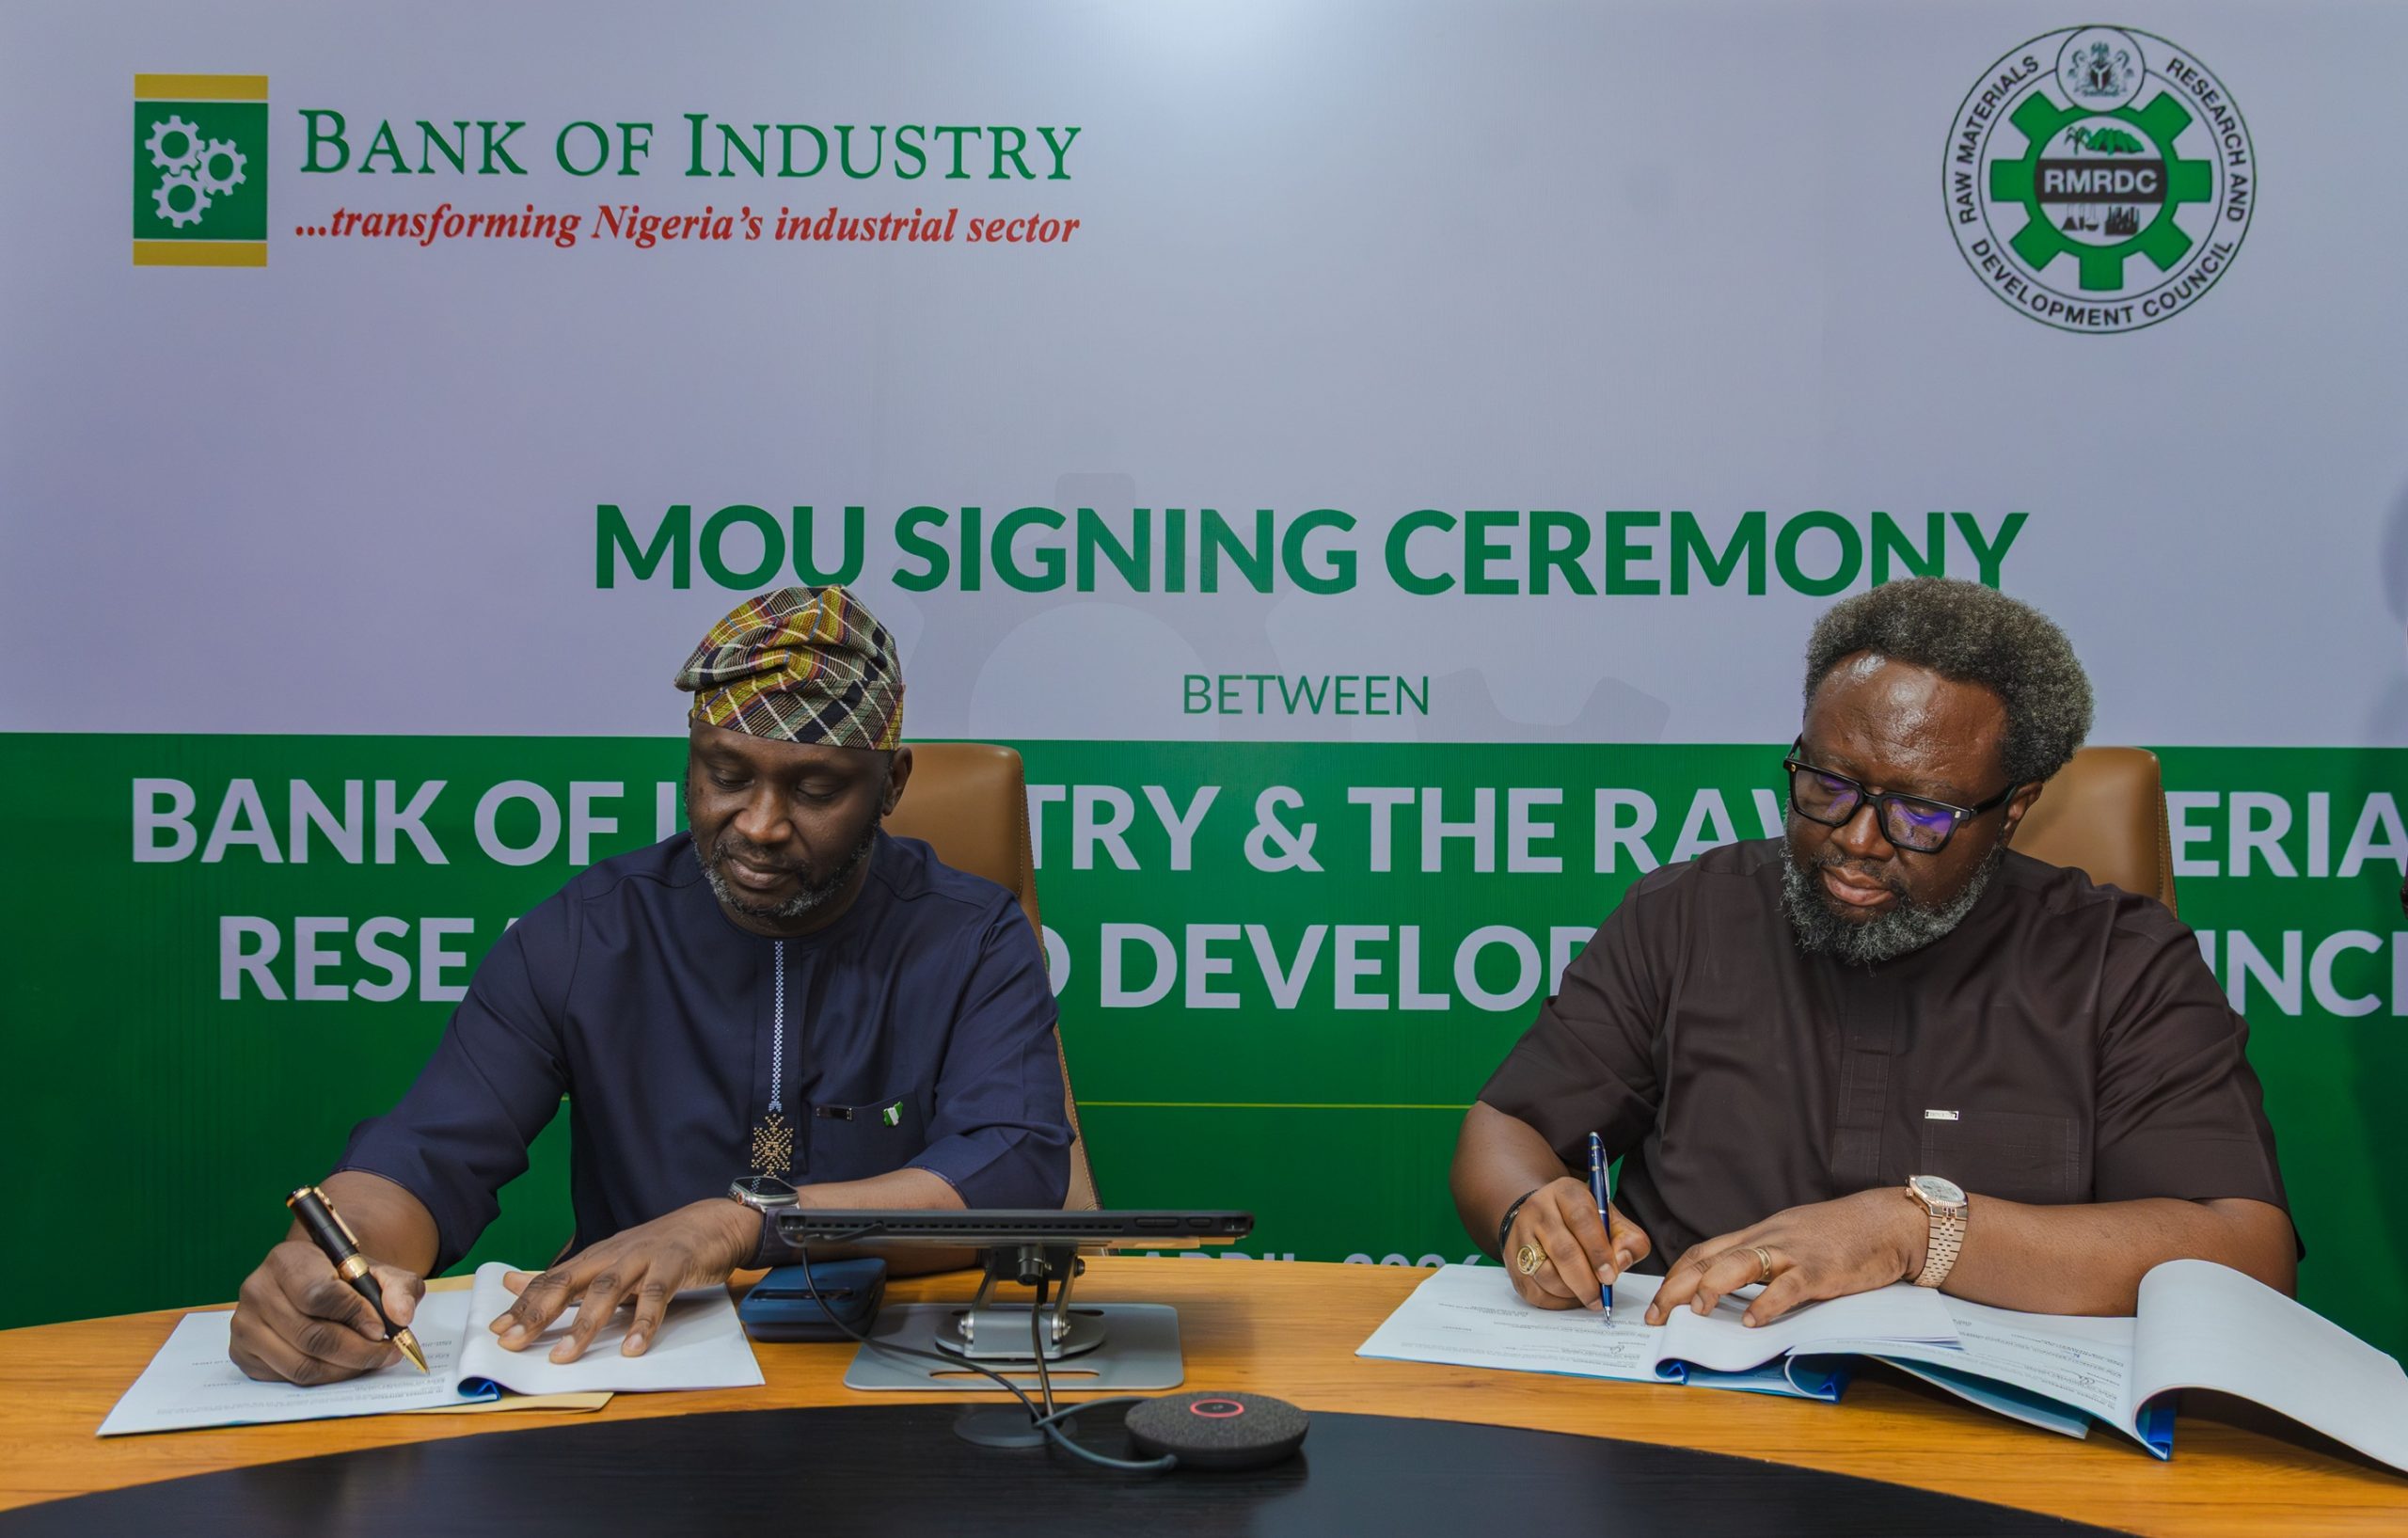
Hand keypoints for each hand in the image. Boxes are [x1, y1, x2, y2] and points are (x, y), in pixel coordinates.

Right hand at [230, 1240, 424, 1385]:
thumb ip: (398, 1287)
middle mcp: (257, 1290)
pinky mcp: (242, 1353)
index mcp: (287, 1259)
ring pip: (300, 1364)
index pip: (318, 1294)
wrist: (315, 1280)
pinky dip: (324, 1378)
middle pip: (311, 1336)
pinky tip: (343, 1365)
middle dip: (357, 1351)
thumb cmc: (347, 1277)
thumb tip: (401, 1316)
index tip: (382, 1329)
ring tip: (370, 1360)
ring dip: (344, 1370)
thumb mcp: (379, 1272)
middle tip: (387, 1353)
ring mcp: (245, 1324)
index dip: (354, 1316)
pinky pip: (288, 1378)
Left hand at [488, 1198, 757, 1362]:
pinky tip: (633, 1348)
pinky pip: (656, 1296)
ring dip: (584, 1325)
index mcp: (595, 1257)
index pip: (551, 1280)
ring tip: (564, 1356)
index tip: (496, 1330)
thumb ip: (565, 1277)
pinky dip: (644, 1323)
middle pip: (569, 1283)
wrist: (714, 1223)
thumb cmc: (659, 1248)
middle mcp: (613, 1255)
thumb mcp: (609, 1260)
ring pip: (607, 1290)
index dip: (523, 1304)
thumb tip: (513, 1282)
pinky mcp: (675, 1265)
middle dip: (538, 1313)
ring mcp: (643, 1258)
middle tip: (513, 1342)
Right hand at [1502, 1177, 1652, 1310]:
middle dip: (1585, 1281)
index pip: (1582, 1219)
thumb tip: (1621, 1261)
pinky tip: (1569, 1297)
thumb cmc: (1583, 1220)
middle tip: (1600, 1298)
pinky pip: (1532, 1290)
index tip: (1610, 1277)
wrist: (1542, 1215)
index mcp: (1566, 1192)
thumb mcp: (1610, 1218)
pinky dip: (1555, 1301)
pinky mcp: (1511, 1259)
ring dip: (1570, 1293)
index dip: (1598, 1252)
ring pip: (1545, 1274)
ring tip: (1586, 1295)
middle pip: (1562, 1251)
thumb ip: (1628, 1239)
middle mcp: (1539, 1209)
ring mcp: (1520, 1233)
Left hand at [1645, 1188, 1926, 1327]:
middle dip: (1677, 1287)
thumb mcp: (1790, 1240)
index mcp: (1758, 1235)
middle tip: (1656, 1316)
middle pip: (1710, 1259)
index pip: (1704, 1251)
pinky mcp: (1821, 1270)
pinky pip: (1789, 1286)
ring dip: (1712, 1287)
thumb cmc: (1839, 1235)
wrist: (1885, 1222)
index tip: (1657, 1300)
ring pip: (1741, 1264)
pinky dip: (1769, 1303)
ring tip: (1694, 1311)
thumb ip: (1763, 1261)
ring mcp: (1793, 1253)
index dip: (1675, 1275)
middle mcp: (1767, 1240)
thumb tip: (1734, 1288)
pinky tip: (1753, 1320)